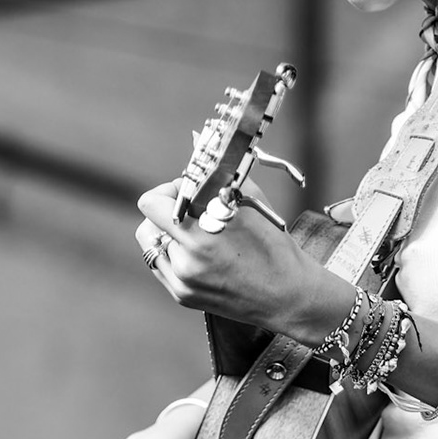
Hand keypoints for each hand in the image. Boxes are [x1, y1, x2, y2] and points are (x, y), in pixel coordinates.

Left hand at [133, 179, 339, 338]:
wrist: (289, 295)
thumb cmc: (275, 247)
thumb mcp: (250, 202)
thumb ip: (218, 173)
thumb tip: (197, 143)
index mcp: (202, 236)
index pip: (153, 204)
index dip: (170, 191)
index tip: (188, 192)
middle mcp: (187, 262)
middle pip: (148, 224)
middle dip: (167, 213)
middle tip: (192, 213)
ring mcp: (183, 282)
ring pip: (152, 246)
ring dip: (168, 235)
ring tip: (196, 235)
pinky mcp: (183, 296)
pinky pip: (161, 266)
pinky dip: (173, 255)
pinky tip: (197, 253)